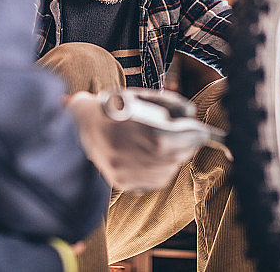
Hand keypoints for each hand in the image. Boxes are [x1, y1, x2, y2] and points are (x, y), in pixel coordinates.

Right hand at [67, 90, 205, 190]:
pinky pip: (155, 180)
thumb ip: (171, 103)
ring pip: (169, 170)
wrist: (77, 126)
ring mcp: (129, 173)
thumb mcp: (142, 96)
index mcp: (144, 132)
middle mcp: (136, 157)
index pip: (185, 138)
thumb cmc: (112, 107)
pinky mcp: (124, 183)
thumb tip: (191, 115)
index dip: (197, 134)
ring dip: (174, 157)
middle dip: (186, 144)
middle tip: (185, 133)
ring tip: (164, 143)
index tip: (203, 130)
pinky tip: (153, 156)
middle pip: (179, 155)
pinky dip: (160, 169)